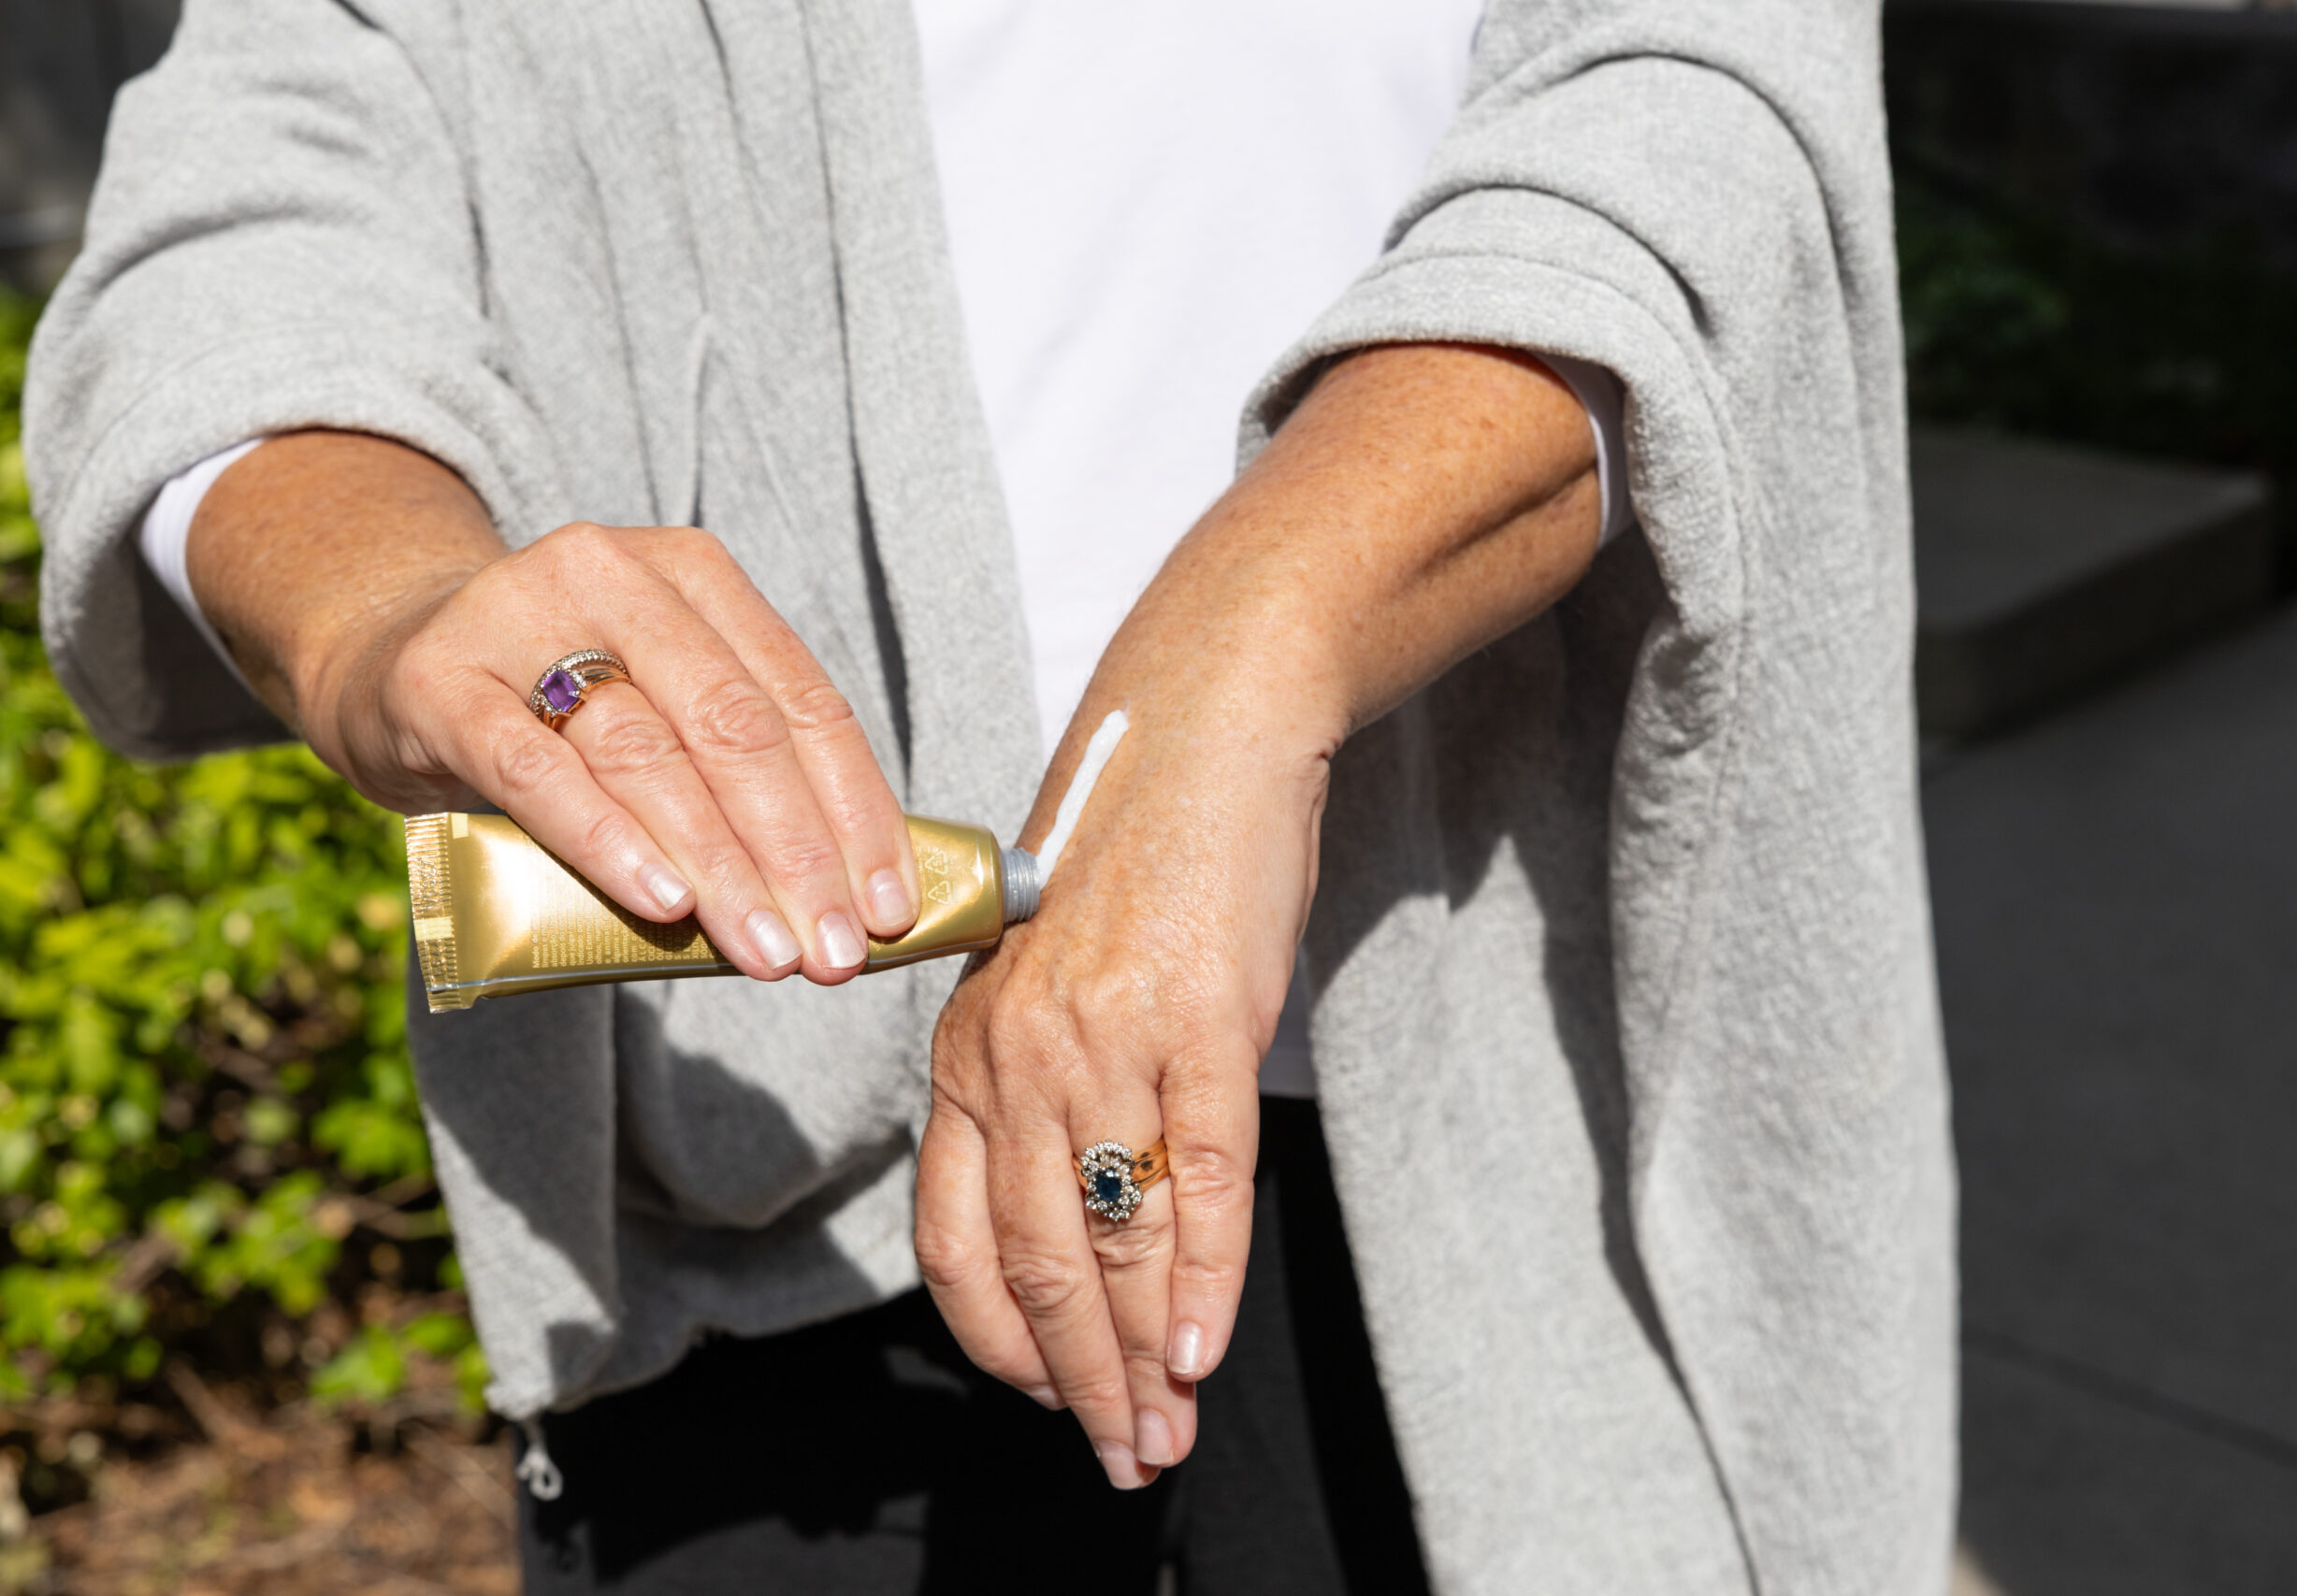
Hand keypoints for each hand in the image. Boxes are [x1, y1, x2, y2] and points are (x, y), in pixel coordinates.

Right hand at [188, 431, 918, 981]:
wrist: (388, 656)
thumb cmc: (554, 708)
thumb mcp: (655, 707)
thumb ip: (735, 772)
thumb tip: (850, 899)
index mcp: (696, 577)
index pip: (804, 702)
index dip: (858, 811)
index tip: (892, 909)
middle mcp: (614, 576)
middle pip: (736, 729)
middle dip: (798, 853)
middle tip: (836, 952)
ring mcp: (519, 619)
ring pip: (648, 754)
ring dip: (720, 865)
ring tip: (767, 951)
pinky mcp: (439, 681)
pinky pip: (536, 770)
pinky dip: (608, 840)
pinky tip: (663, 903)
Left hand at [918, 695, 1325, 1486]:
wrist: (1201, 736)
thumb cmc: (1133, 865)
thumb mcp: (1050, 982)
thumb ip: (1044, 1093)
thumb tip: (1089, 1222)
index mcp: (965, 1054)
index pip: (959, 1241)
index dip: (1003, 1343)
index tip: (1051, 1402)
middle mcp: (1015, 1057)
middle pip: (1040, 1265)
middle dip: (1081, 1383)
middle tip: (1125, 1458)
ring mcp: (1107, 1041)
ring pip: (1116, 1241)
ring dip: (1143, 1360)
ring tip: (1167, 1434)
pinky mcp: (1201, 1020)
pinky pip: (1200, 1180)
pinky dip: (1204, 1280)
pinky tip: (1207, 1348)